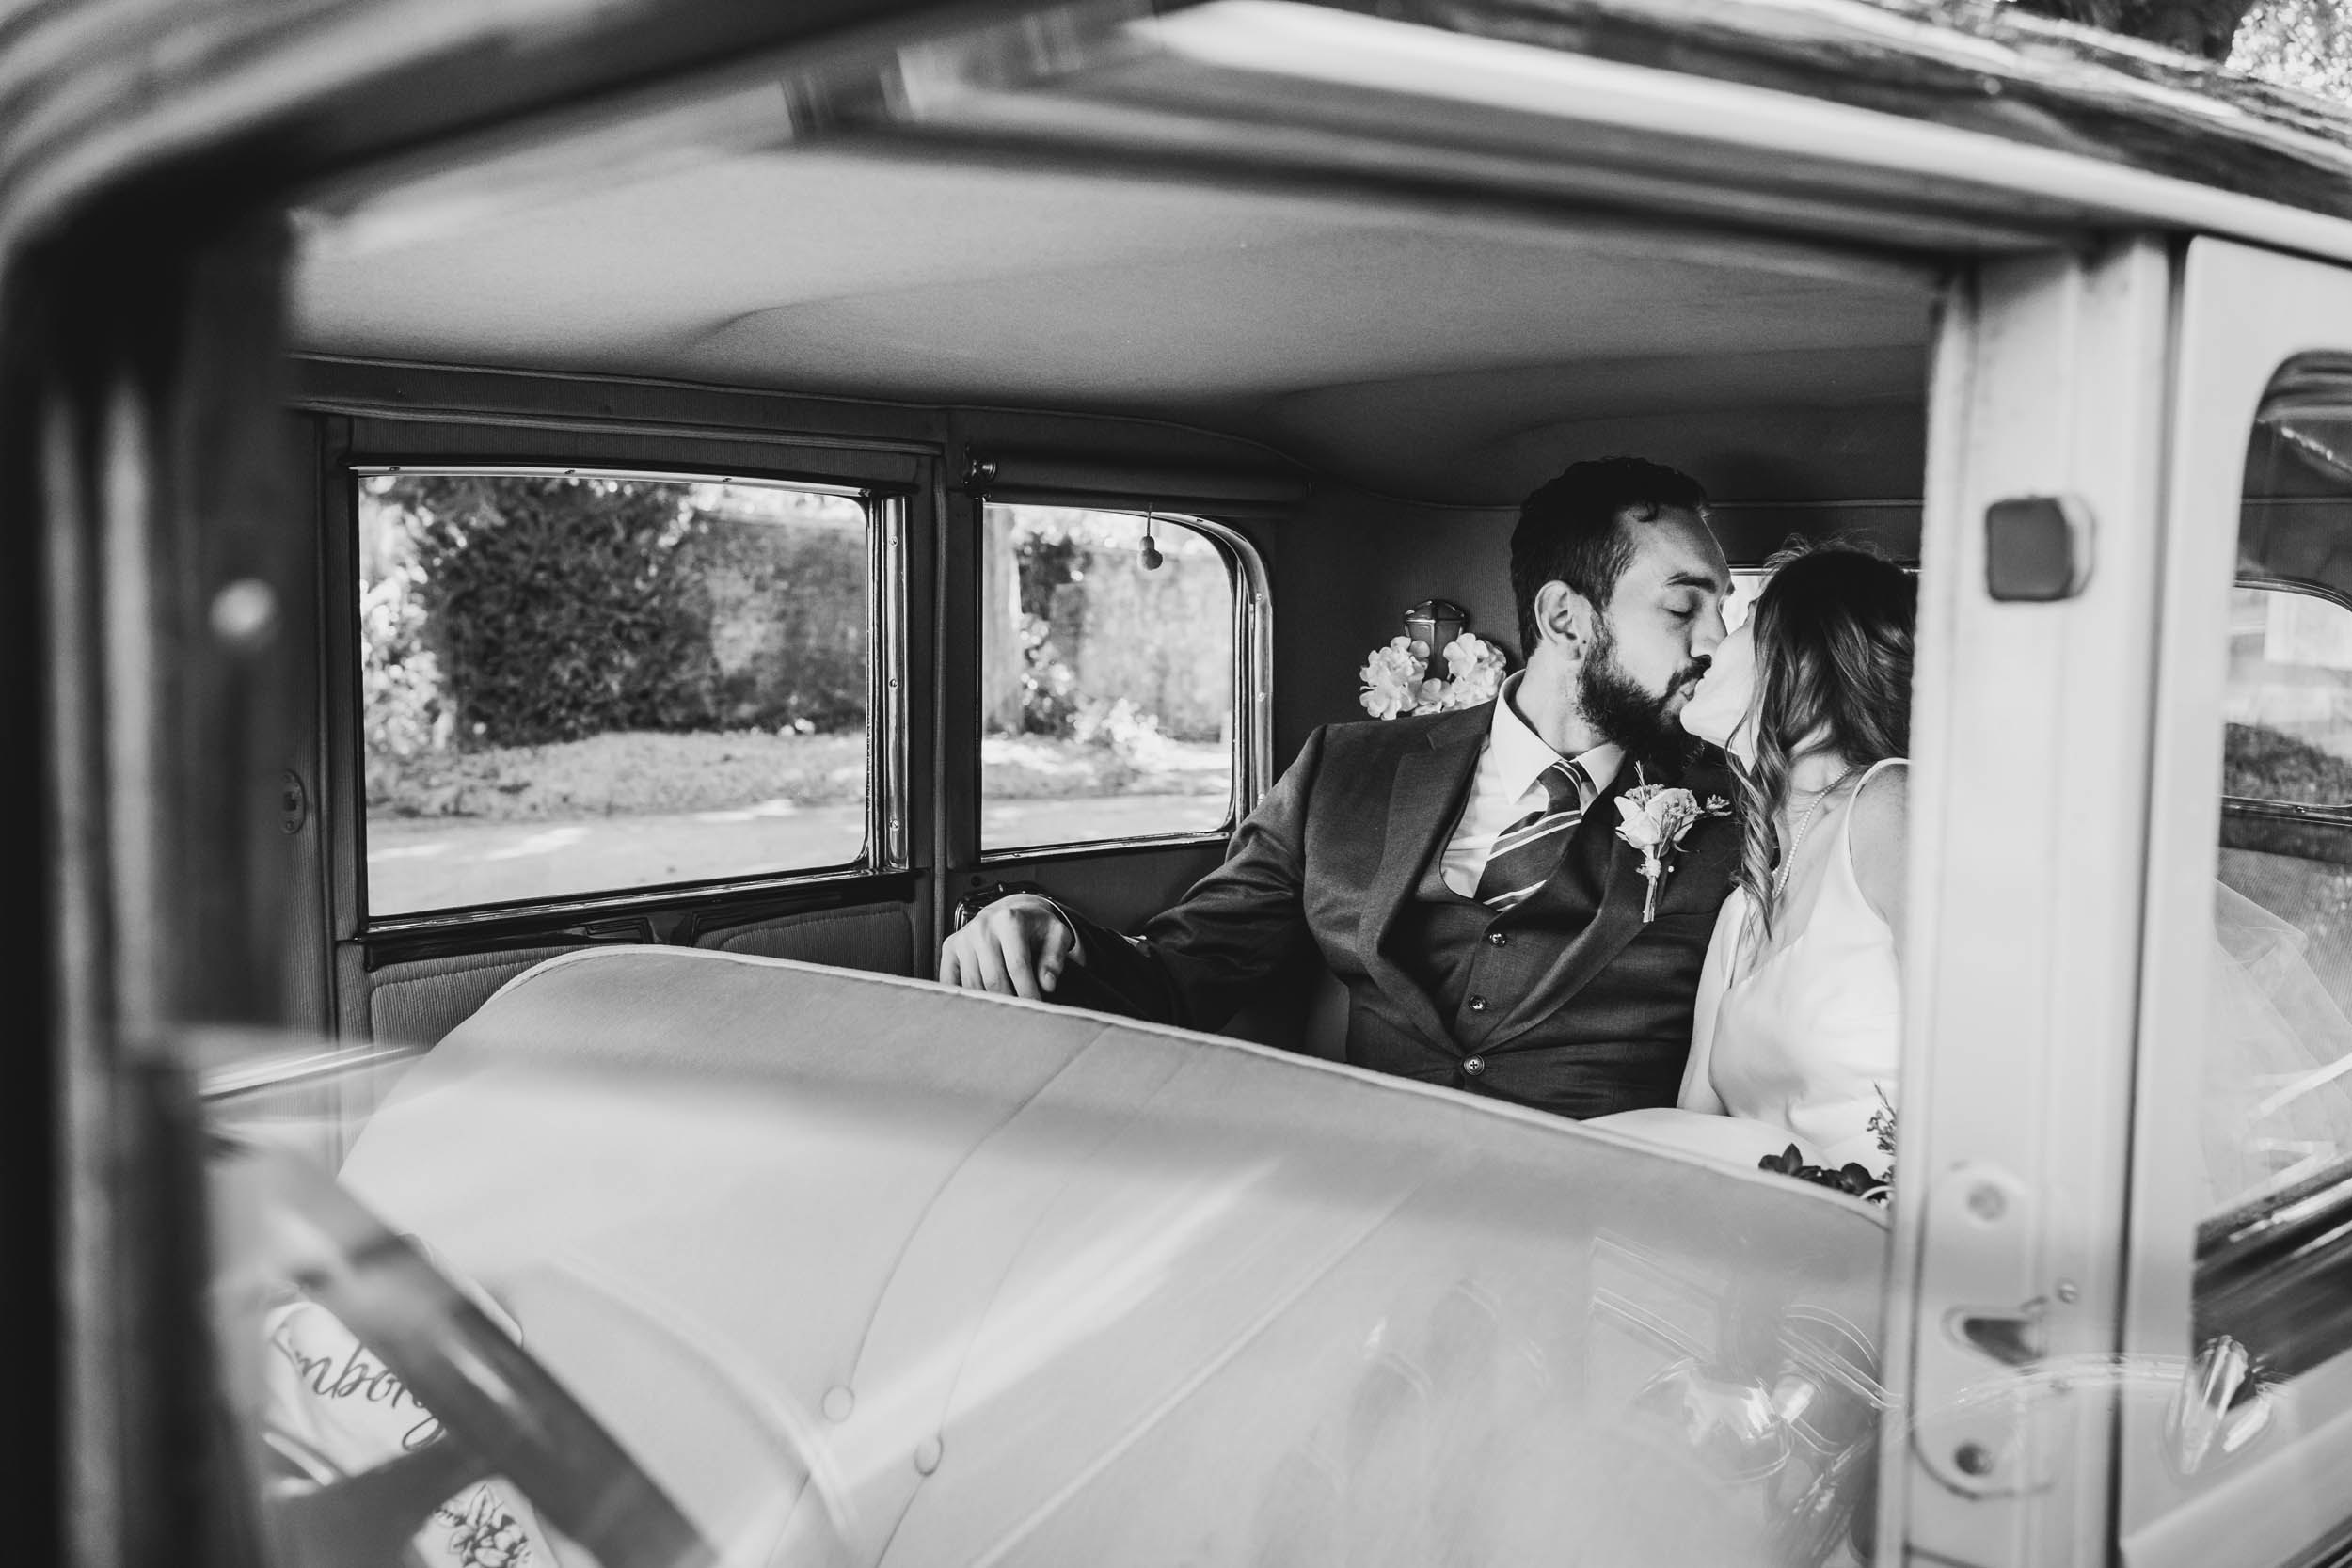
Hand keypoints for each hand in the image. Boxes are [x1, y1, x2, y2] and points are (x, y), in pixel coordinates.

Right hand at [938, 894, 1078, 999]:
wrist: (1009, 912)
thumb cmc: (1034, 928)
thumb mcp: (1056, 935)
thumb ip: (1054, 959)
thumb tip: (1046, 984)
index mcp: (1009, 920)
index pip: (1017, 967)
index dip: (1027, 993)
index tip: (1035, 1010)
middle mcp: (982, 927)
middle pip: (993, 980)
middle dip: (1009, 1003)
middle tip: (1021, 1017)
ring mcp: (963, 938)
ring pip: (973, 985)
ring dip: (989, 1004)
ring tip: (1004, 1013)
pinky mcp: (950, 948)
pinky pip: (951, 982)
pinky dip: (965, 998)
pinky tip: (979, 1006)